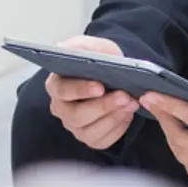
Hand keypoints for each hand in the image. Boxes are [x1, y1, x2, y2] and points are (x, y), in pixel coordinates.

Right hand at [45, 35, 141, 150]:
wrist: (114, 74)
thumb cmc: (99, 60)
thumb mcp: (92, 46)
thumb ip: (81, 46)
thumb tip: (69, 50)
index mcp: (56, 84)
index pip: (62, 90)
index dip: (80, 90)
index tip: (100, 87)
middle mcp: (61, 108)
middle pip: (76, 115)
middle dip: (102, 107)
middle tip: (124, 96)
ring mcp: (74, 126)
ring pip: (90, 131)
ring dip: (113, 118)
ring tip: (131, 103)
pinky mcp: (90, 137)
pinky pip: (102, 140)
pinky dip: (117, 129)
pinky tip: (128, 114)